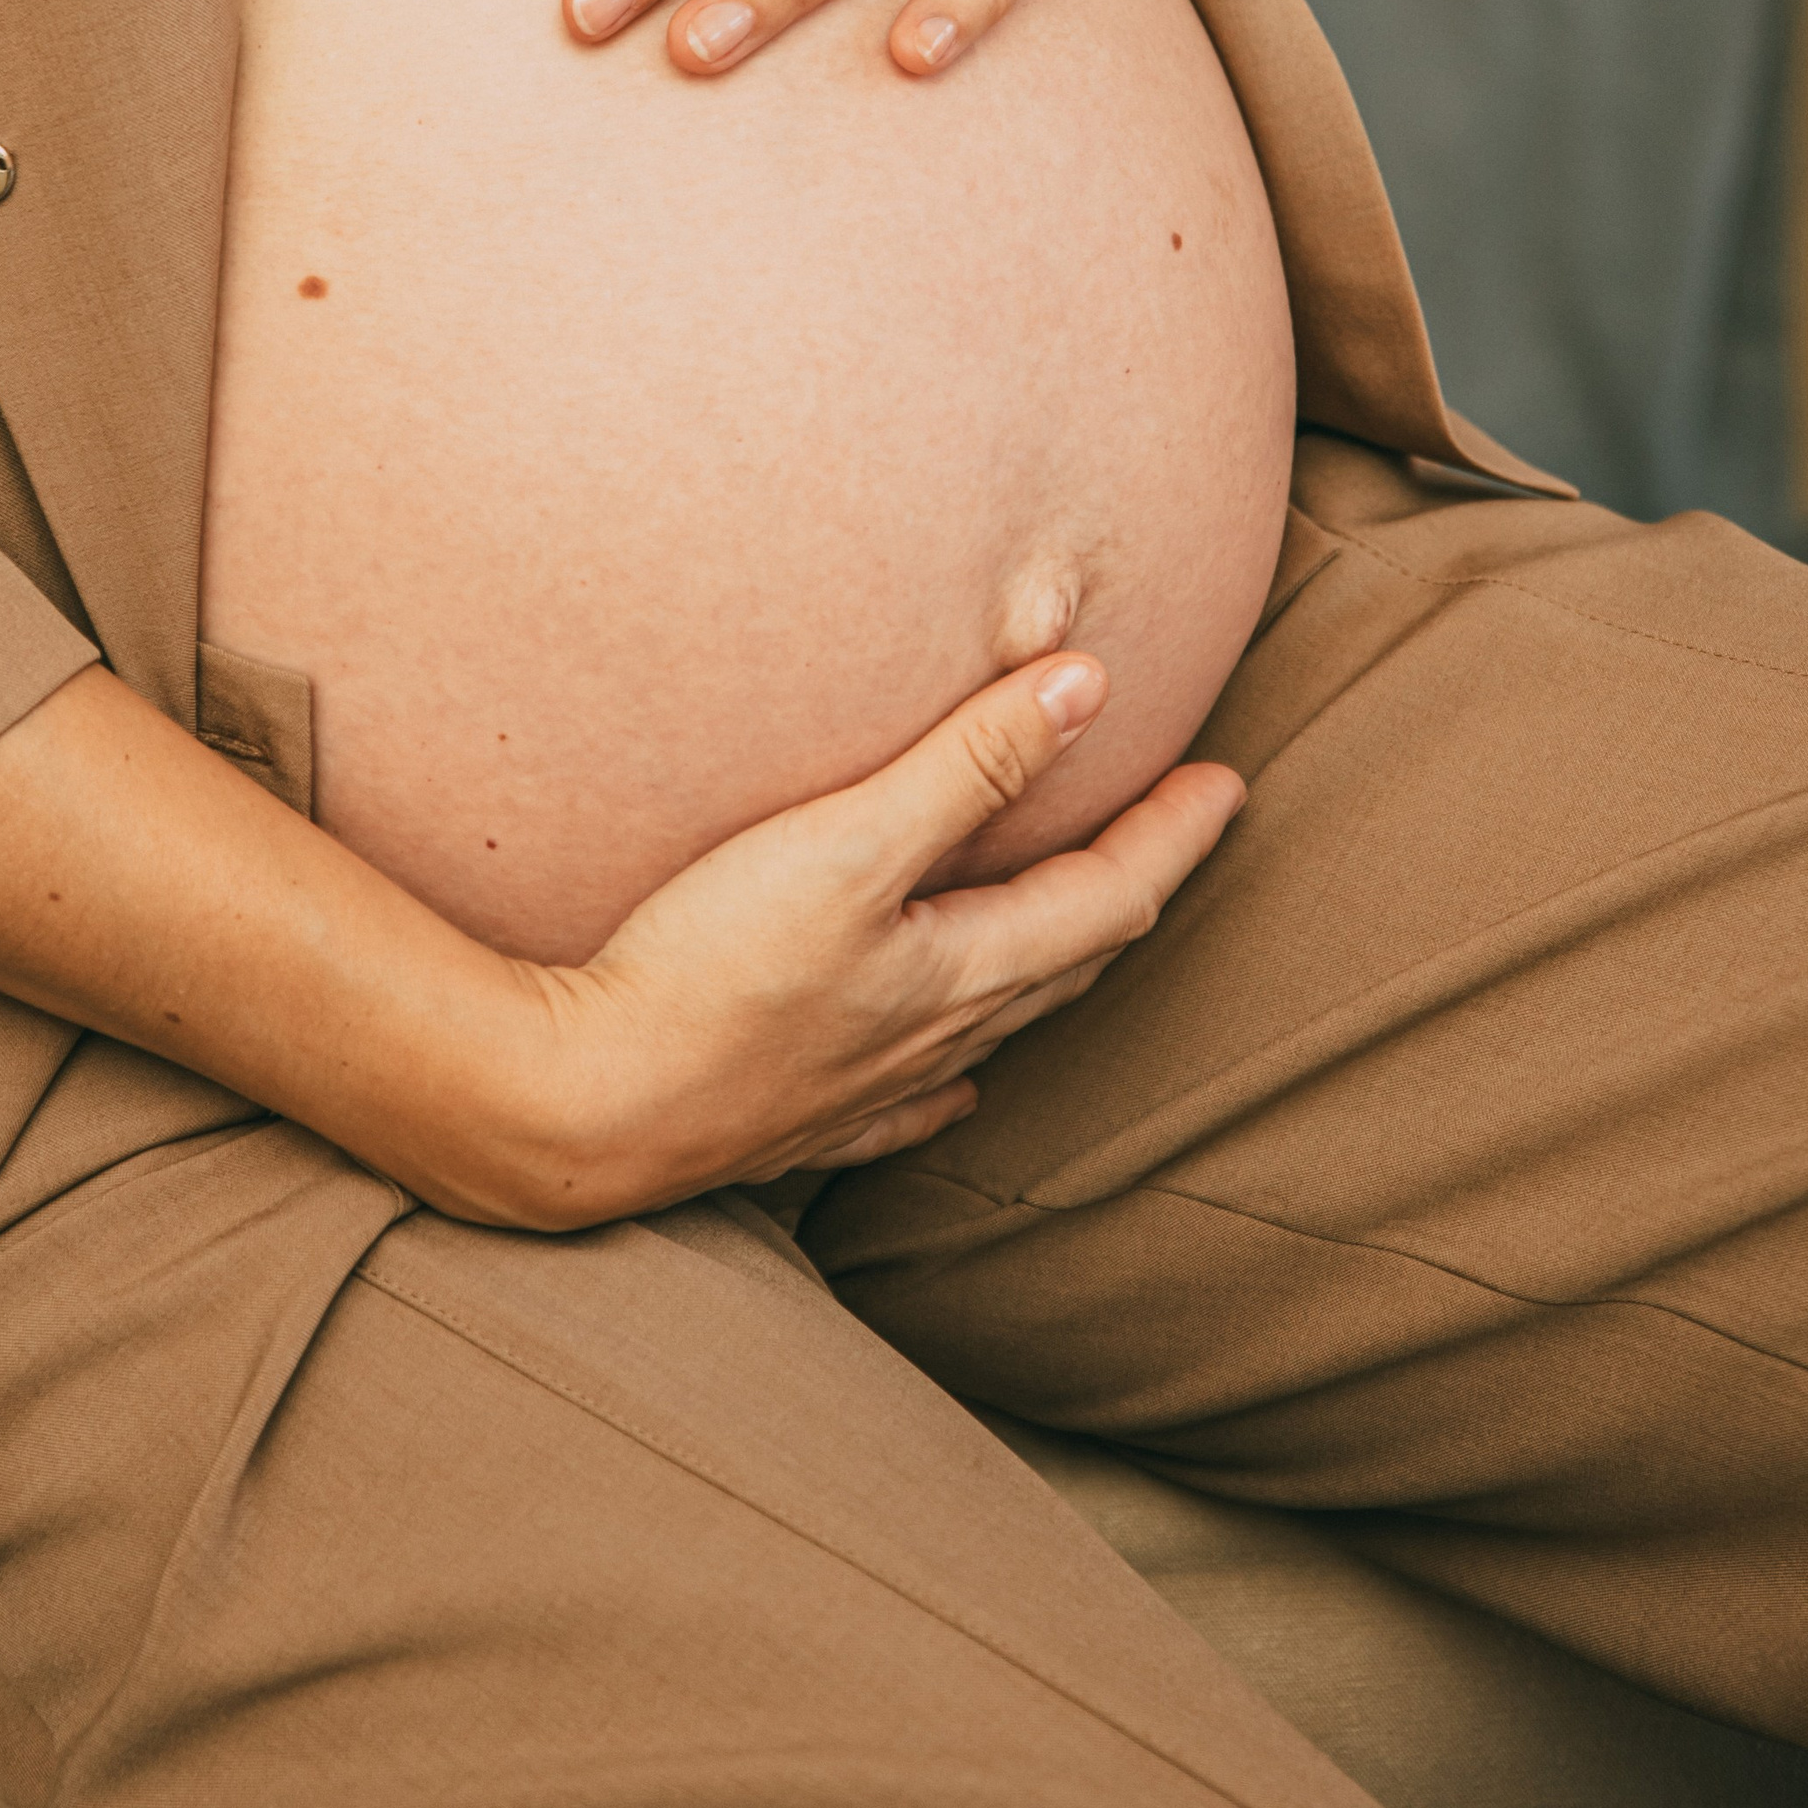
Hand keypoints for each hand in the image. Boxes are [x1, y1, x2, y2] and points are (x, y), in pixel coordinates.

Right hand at [486, 654, 1244, 1227]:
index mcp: (961, 969)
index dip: (1172, 835)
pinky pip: (908, 1105)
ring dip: (1054, 966)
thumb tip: (1088, 686)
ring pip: (998, 1026)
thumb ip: (969, 764)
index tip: (1226, 782)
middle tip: (1176, 834)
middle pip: (1068, 961)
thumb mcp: (846, 844)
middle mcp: (933, 1039)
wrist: (581, 1106)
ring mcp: (867, 1089)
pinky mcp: (798, 1121)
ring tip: (1079, 926)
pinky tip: (951, 1082)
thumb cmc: (709, 968)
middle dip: (1131, 889)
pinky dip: (951, 1077)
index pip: (1108, 896)